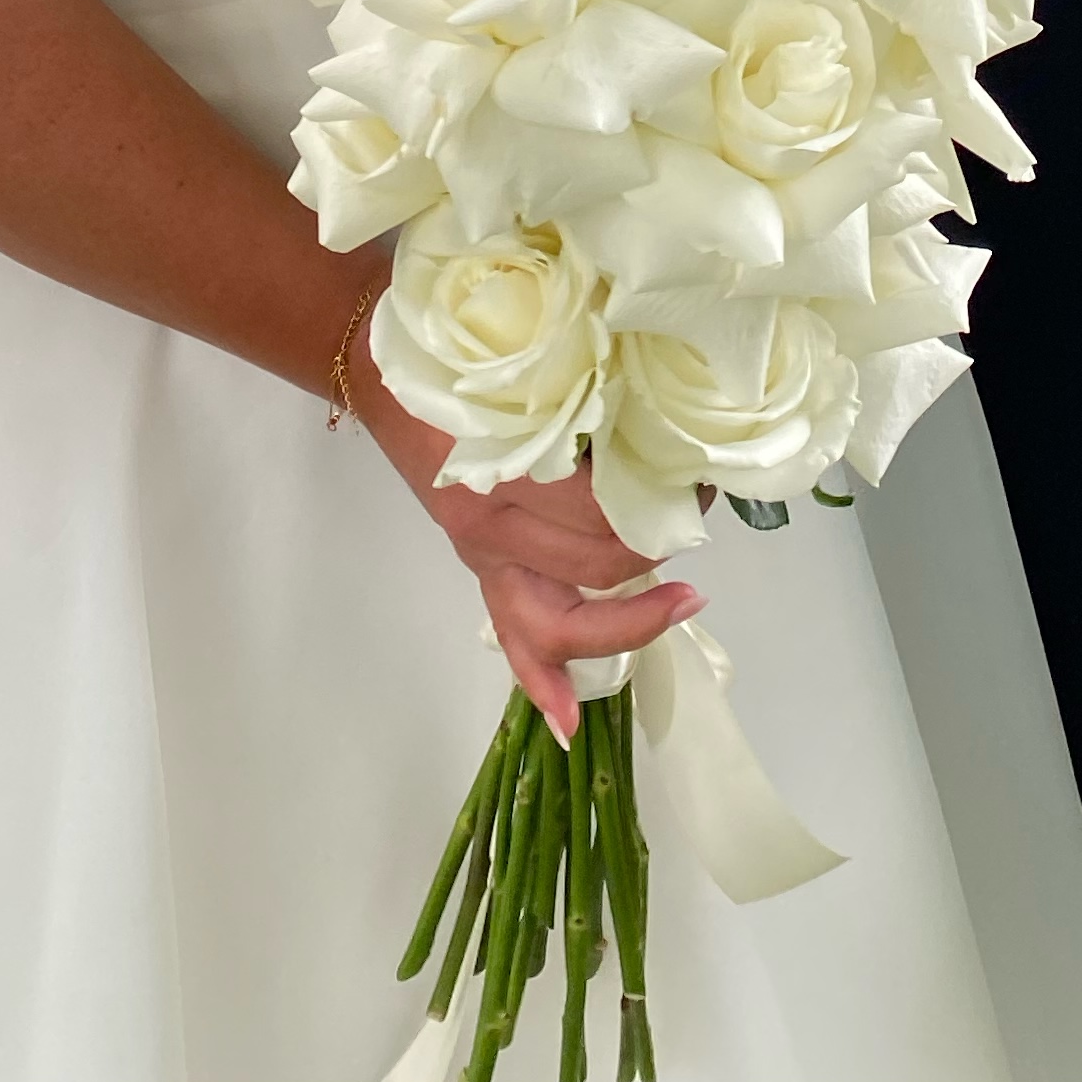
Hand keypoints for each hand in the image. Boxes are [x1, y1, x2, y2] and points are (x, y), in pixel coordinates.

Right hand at [356, 364, 700, 740]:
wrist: (381, 373)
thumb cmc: (457, 357)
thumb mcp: (525, 368)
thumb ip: (581, 400)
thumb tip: (659, 422)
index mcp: (505, 475)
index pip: (602, 518)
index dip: (660, 503)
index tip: (700, 477)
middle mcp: (493, 530)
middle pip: (595, 569)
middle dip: (656, 548)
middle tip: (695, 512)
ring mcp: (484, 558)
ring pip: (558, 625)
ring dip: (627, 623)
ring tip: (679, 603)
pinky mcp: (479, 569)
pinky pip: (510, 637)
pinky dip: (540, 682)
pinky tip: (569, 724)